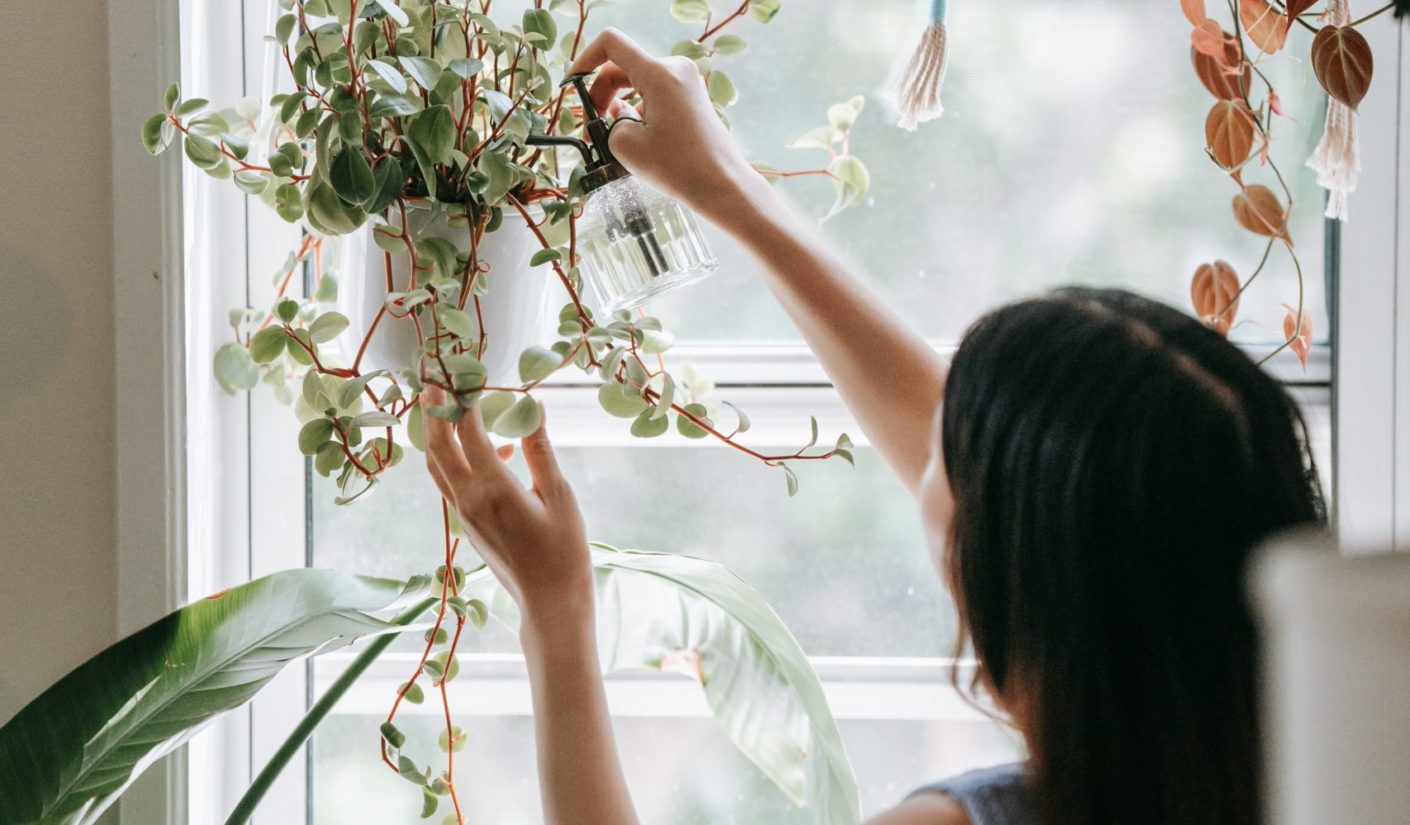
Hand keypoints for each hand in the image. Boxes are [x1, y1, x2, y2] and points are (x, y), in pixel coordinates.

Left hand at [423, 387, 591, 620]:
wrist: (549, 600)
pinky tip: (492, 449)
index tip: (466, 371)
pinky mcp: (466, 524)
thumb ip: (540, 449)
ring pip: (436, 465)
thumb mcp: (560, 494)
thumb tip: (533, 407)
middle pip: (438, 445)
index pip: (468, 430)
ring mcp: (463, 514)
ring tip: (443, 404)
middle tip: (433, 377)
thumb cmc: (564, 550)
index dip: (464, 397)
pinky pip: (450, 482)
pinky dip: (456, 457)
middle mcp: (469, 499)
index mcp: (494, 487)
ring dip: (436, 432)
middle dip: (433, 408)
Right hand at [569, 29, 767, 225]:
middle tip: (592, 128)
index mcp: (659, 73)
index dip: (585, 60)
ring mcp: (687, 83)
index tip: (572, 84)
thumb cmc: (680, 168)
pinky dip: (639, 112)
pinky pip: (655, 95)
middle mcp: (675, 69)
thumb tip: (616, 114)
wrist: (723, 186)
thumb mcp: (627, 146)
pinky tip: (636, 140)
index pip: (612, 44)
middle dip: (601, 95)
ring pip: (638, 83)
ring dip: (619, 107)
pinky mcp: (692, 99)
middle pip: (623, 67)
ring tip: (613, 141)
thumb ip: (609, 122)